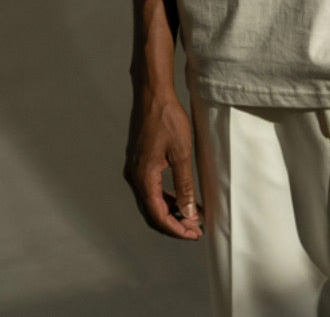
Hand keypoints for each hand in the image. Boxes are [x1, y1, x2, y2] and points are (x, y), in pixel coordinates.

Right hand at [124, 90, 202, 239]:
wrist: (153, 94)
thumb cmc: (168, 119)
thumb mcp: (182, 153)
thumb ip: (185, 185)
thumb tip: (189, 214)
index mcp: (143, 178)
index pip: (157, 216)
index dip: (176, 229)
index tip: (194, 234)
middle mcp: (135, 177)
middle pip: (152, 213)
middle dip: (174, 224)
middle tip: (195, 230)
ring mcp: (135, 170)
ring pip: (151, 202)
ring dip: (170, 212)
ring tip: (191, 217)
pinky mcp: (140, 163)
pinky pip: (151, 189)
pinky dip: (166, 198)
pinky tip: (181, 199)